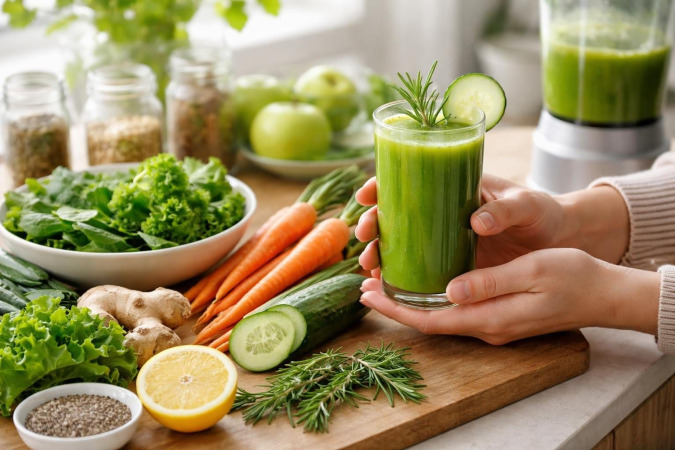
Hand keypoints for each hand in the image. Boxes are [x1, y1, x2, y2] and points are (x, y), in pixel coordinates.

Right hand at [356, 174, 568, 271]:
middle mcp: (442, 212)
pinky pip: (417, 267)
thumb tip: (476, 222)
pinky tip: (385, 283)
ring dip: (379, 252)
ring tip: (369, 265)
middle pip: (395, 214)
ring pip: (400, 243)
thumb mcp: (527, 206)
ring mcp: (444, 239)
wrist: (558, 240)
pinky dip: (397, 274)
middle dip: (372, 223)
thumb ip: (505, 211)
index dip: (382, 185)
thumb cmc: (542, 213)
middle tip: (365, 235)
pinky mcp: (452, 263)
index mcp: (455, 187)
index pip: (409, 179)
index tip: (366, 195)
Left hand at [360, 248, 659, 343]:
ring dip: (411, 300)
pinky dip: (433, 296)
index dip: (396, 308)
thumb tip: (449, 290)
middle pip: (429, 319)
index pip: (430, 319)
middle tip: (366, 282)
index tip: (368, 292)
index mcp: (490, 318)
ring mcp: (492, 323)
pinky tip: (424, 279)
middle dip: (395, 304)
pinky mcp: (499, 314)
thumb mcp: (532, 272)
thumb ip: (490, 283)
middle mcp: (486, 326)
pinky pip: (456, 309)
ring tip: (386, 278)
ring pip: (441, 315)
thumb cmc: (573, 277)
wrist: (604, 294)